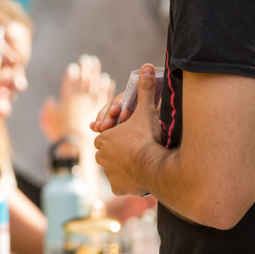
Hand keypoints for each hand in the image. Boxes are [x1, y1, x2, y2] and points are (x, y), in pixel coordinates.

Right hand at [43, 55, 113, 142]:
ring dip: (95, 72)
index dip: (72, 72)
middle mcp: (81, 96)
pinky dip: (106, 86)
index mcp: (67, 97)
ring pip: (95, 82)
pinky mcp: (102, 109)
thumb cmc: (60, 132)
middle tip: (87, 59)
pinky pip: (106, 94)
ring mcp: (93, 102)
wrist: (77, 144)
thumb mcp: (48, 119)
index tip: (74, 66)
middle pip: (84, 78)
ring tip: (96, 64)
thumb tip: (51, 101)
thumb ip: (49, 108)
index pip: (70, 80)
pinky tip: (108, 80)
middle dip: (85, 67)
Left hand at [93, 64, 162, 196]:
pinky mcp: (116, 187)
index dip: (116, 136)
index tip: (127, 138)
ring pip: (112, 170)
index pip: (106, 136)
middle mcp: (101, 156)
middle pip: (107, 154)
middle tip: (133, 153)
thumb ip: (145, 90)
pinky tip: (136, 180)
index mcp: (104, 138)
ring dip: (121, 169)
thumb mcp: (146, 111)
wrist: (152, 165)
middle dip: (117, 153)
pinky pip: (120, 185)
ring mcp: (108, 173)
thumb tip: (145, 66)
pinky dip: (126, 183)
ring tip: (137, 166)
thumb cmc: (147, 137)